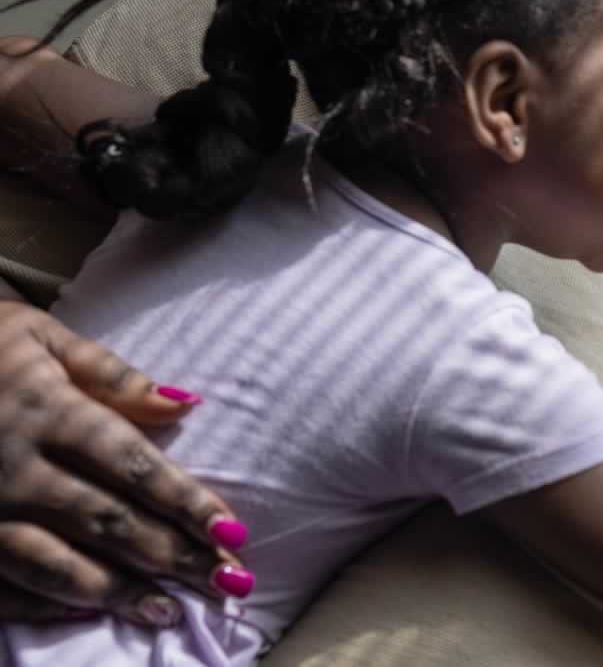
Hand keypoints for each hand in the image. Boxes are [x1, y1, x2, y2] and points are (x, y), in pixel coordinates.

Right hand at [0, 299, 245, 626]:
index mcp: (46, 411)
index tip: (232, 530)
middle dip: (171, 555)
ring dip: (117, 593)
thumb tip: (185, 403)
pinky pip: (1, 585)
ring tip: (168, 611)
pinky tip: (88, 614)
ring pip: (55, 565)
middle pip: (106, 521)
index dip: (186, 501)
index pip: (133, 465)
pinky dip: (44, 606)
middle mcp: (14, 467)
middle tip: (225, 580)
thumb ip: (113, 374)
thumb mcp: (42, 337)